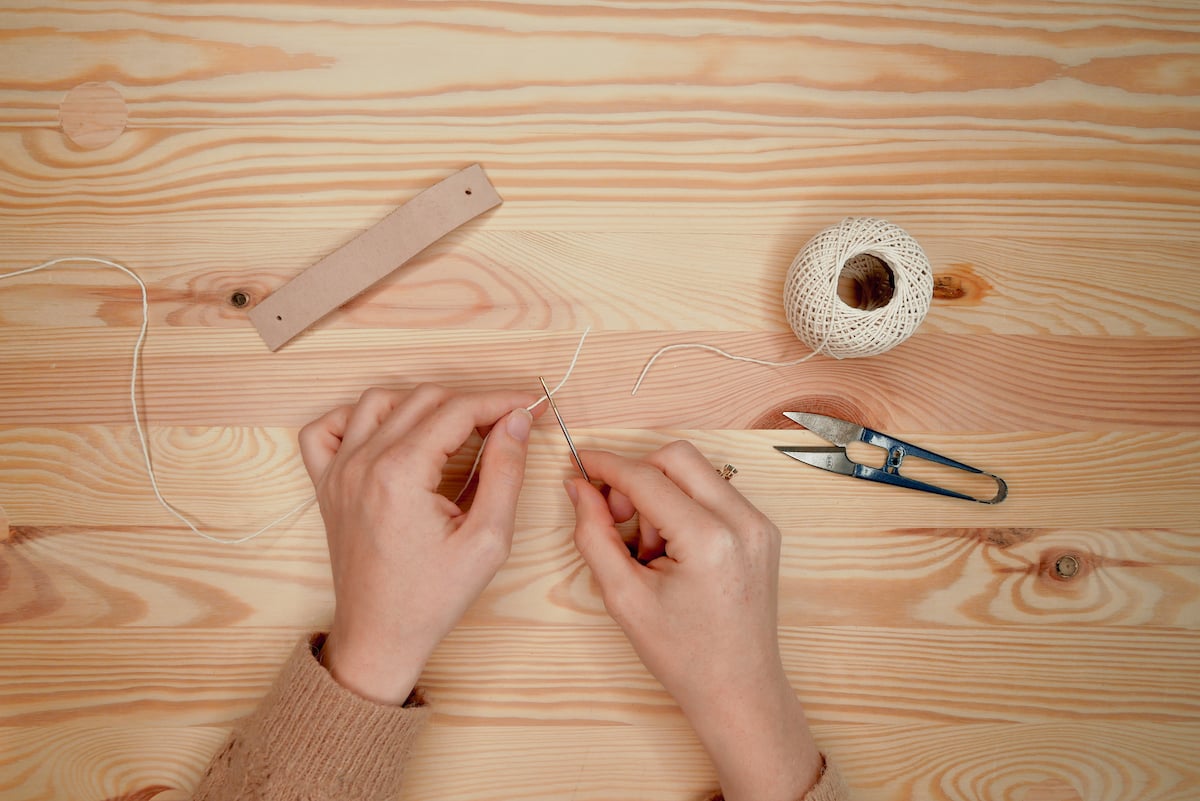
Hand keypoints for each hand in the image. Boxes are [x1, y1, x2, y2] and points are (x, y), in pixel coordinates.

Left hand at [298, 384, 537, 704]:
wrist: (380, 636)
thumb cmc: (432, 598)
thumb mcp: (487, 540)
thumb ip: (506, 473)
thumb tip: (517, 422)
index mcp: (401, 474)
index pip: (458, 409)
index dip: (502, 401)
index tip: (532, 406)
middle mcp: (363, 463)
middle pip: (424, 398)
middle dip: (471, 403)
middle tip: (506, 424)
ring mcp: (338, 472)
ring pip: (378, 401)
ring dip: (422, 404)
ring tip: (455, 429)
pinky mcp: (327, 484)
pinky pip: (326, 428)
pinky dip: (356, 418)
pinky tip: (388, 433)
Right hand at [564, 441, 821, 800]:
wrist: (738, 689)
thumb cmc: (684, 655)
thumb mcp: (623, 598)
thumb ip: (594, 535)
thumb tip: (579, 488)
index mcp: (709, 539)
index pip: (646, 476)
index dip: (606, 466)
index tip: (580, 463)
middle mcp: (743, 522)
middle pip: (677, 457)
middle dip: (637, 475)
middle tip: (616, 514)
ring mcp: (758, 524)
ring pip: (696, 472)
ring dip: (662, 494)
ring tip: (650, 549)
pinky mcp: (762, 530)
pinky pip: (714, 492)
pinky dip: (684, 506)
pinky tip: (673, 550)